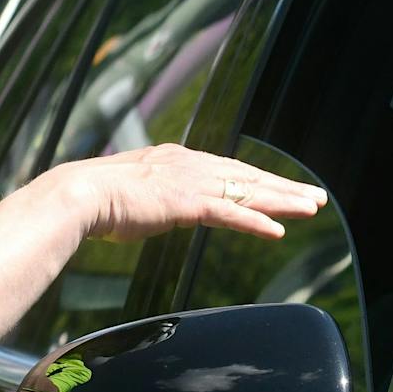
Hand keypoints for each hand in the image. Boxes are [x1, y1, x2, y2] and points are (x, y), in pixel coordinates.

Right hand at [60, 143, 325, 243]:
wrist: (78, 194)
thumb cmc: (92, 199)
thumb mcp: (129, 194)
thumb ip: (148, 198)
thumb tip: (143, 209)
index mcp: (174, 159)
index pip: (226, 170)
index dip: (257, 180)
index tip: (281, 188)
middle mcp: (188, 165)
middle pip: (246, 177)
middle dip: (283, 188)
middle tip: (315, 197)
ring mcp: (189, 182)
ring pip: (246, 192)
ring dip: (282, 201)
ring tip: (311, 208)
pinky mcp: (186, 202)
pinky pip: (229, 214)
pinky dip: (255, 222)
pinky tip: (278, 232)